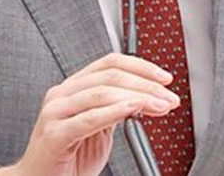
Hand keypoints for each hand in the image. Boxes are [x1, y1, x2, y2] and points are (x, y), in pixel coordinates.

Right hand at [0, 52, 178, 175]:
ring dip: (137, 96)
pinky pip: (88, 119)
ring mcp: (55, 112)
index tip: (165, 78)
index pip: (109, 63)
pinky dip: (114, 111)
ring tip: (159, 105)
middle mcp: (62, 94)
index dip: (140, 66)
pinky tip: (133, 109)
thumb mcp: (98, 129)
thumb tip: (146, 96)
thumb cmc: (67, 159)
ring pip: (101, 92)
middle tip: (169, 96)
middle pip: (109, 75)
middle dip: (145, 83)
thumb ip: (116, 110)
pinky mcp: (54, 134)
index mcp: (73, 88)